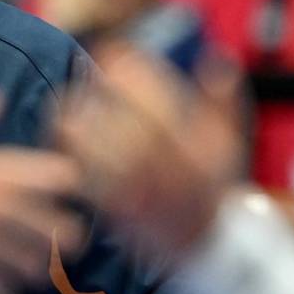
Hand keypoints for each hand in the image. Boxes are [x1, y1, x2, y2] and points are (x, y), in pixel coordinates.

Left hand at [57, 44, 244, 257]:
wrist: (200, 242)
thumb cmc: (210, 182)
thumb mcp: (228, 141)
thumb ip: (223, 100)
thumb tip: (217, 56)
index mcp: (184, 142)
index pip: (147, 93)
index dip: (123, 65)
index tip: (113, 52)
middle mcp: (154, 162)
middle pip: (109, 111)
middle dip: (94, 86)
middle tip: (89, 76)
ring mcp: (127, 185)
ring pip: (83, 137)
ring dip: (73, 112)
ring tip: (74, 101)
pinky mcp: (107, 203)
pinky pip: (75, 167)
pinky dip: (65, 145)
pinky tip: (67, 131)